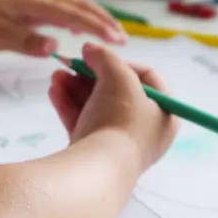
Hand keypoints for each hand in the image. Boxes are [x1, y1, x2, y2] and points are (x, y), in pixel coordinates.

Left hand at [0, 0, 126, 56]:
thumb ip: (26, 42)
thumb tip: (55, 47)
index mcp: (36, 6)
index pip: (75, 16)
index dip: (99, 28)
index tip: (118, 41)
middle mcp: (41, 0)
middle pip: (81, 7)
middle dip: (104, 22)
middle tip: (123, 40)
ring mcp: (36, 2)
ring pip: (74, 6)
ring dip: (95, 18)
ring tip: (110, 34)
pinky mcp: (31, 7)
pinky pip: (63, 9)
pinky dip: (80, 17)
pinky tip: (79, 30)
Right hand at [48, 43, 177, 169]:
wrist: (98, 168)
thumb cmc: (120, 120)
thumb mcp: (119, 77)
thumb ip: (106, 58)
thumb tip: (91, 49)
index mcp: (164, 115)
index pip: (147, 79)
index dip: (122, 63)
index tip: (100, 57)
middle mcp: (145, 132)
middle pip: (117, 93)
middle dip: (90, 75)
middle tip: (72, 63)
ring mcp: (118, 145)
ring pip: (95, 108)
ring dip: (75, 88)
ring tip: (56, 75)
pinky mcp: (94, 155)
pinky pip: (82, 124)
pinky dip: (69, 106)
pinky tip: (54, 91)